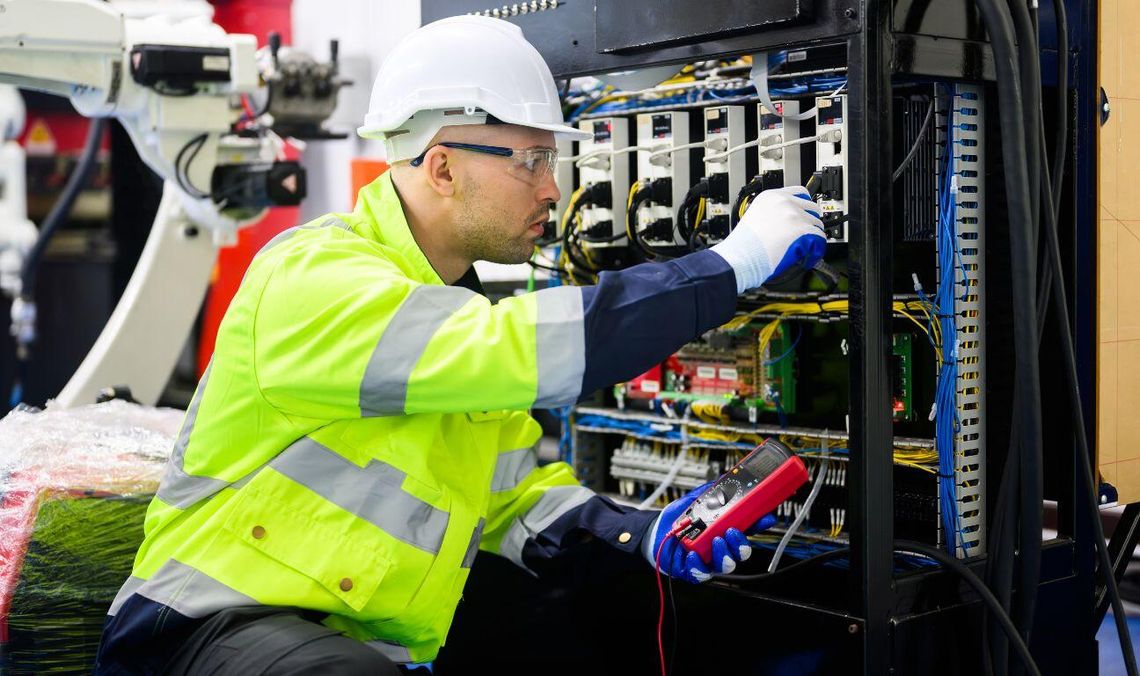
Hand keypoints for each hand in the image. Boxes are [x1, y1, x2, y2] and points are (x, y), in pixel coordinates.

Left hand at [642, 483, 776, 582]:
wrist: (656, 531)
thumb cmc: (679, 518)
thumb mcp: (696, 500)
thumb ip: (712, 492)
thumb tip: (728, 481)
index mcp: (725, 530)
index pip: (748, 530)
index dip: (759, 524)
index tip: (766, 517)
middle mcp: (720, 547)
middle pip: (741, 552)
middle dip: (741, 544)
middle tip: (733, 531)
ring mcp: (708, 560)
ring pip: (726, 565)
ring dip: (724, 554)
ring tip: (716, 540)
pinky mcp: (693, 570)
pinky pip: (701, 573)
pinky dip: (699, 565)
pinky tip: (693, 554)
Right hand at [710, 186, 825, 292]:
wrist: (739, 257)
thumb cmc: (742, 244)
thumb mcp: (754, 216)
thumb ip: (772, 212)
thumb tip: (786, 220)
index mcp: (770, 196)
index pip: (800, 191)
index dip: (804, 205)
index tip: (805, 212)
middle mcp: (783, 202)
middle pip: (812, 207)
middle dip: (809, 221)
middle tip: (804, 234)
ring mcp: (793, 215)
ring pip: (817, 224)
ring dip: (812, 236)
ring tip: (801, 247)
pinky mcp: (801, 230)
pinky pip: (819, 238)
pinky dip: (815, 248)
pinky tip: (805, 254)